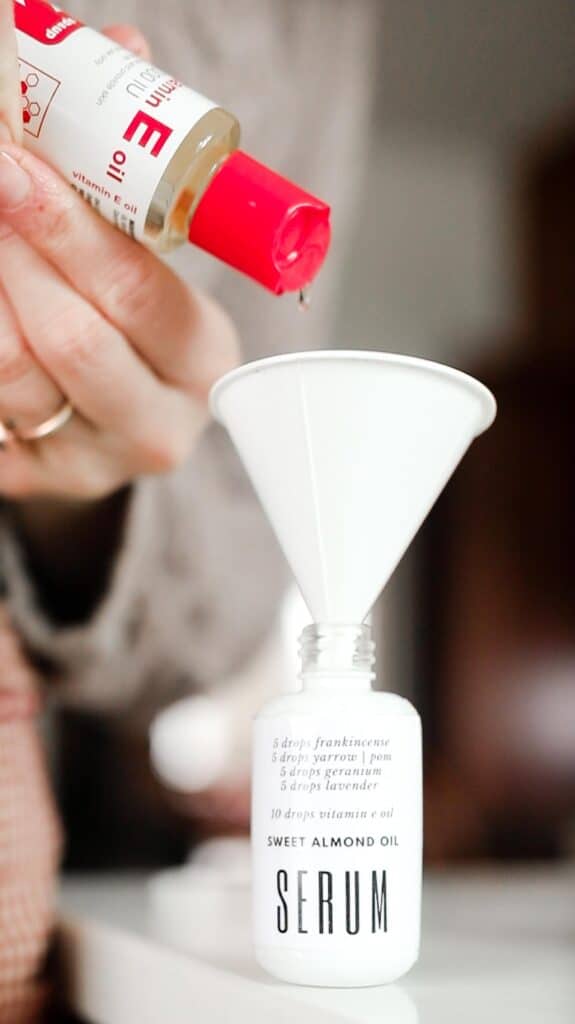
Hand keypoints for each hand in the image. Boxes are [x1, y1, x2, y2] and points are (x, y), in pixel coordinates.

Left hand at [0, 13, 238, 500]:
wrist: (109, 425)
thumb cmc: (134, 324)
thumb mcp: (154, 256)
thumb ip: (136, 165)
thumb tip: (119, 47)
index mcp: (201, 358)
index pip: (141, 295)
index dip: (74, 227)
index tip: (16, 159)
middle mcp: (156, 423)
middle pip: (75, 340)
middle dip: (17, 248)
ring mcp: (88, 461)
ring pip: (15, 375)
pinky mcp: (31, 479)